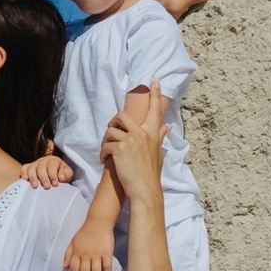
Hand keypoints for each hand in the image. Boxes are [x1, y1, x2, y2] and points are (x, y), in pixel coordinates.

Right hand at [21, 146, 73, 188]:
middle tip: (47, 187)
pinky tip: (26, 180)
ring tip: (35, 186)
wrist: (55, 173)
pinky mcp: (28, 168)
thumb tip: (61, 177)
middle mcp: (43, 160)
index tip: (55, 184)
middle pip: (41, 167)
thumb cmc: (61, 174)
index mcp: (54, 160)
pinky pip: (24, 168)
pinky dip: (24, 174)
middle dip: (43, 177)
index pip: (52, 166)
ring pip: (31, 168)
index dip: (53, 175)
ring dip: (33, 177)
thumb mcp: (68, 174)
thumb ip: (66, 175)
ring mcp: (35, 164)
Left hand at [64, 224, 116, 270]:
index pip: (74, 269)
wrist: (98, 222)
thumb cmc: (85, 232)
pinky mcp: (107, 253)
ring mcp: (97, 254)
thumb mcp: (72, 242)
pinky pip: (107, 266)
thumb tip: (64, 267)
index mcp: (76, 253)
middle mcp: (86, 255)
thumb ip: (68, 254)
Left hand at [102, 83, 167, 202]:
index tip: (155, 80)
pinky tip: (105, 160)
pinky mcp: (120, 149)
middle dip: (113, 122)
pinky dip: (103, 153)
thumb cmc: (151, 174)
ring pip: (111, 130)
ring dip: (105, 140)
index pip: (155, 110)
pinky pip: (106, 144)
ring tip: (106, 151)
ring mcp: (131, 140)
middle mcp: (143, 134)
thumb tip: (167, 127)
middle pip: (122, 115)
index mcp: (153, 133)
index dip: (155, 94)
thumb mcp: (158, 153)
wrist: (145, 190)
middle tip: (111, 133)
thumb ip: (160, 137)